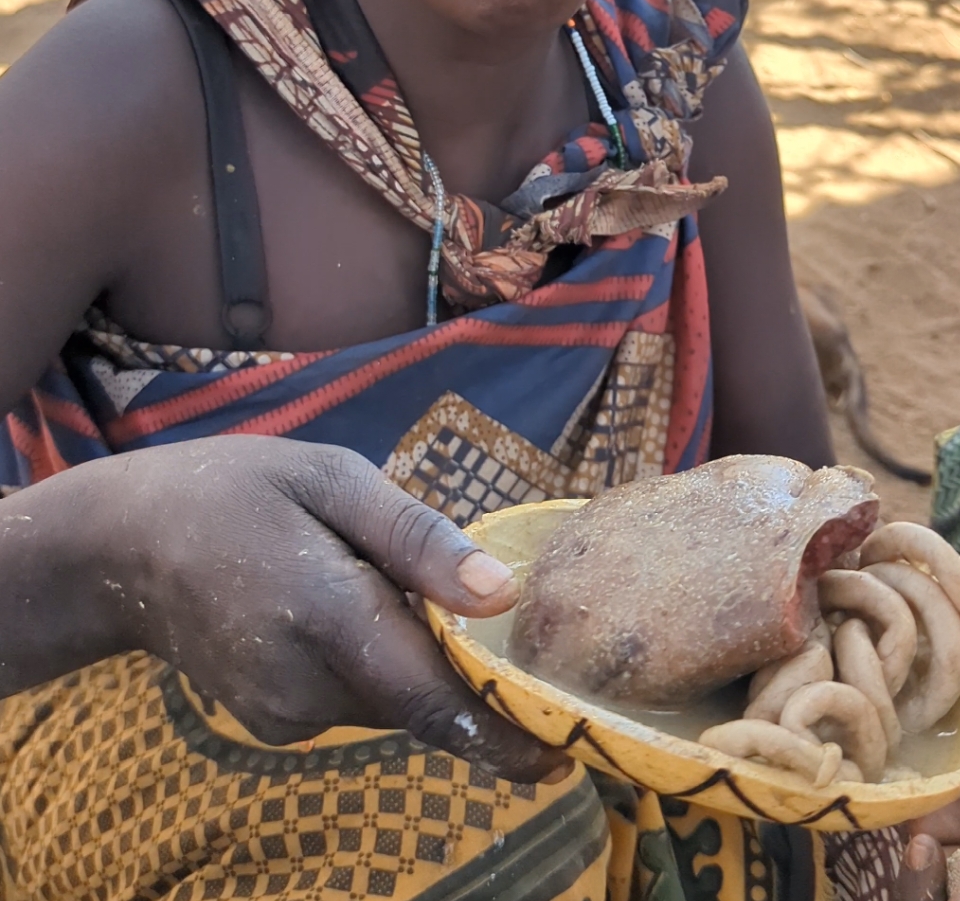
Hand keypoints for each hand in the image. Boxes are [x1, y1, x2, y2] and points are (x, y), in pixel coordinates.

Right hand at [109, 436, 565, 781]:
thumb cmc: (236, 489)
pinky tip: (338, 607)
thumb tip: (502, 594)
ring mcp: (284, 716)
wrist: (123, 544)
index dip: (505, 731)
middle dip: (458, 659)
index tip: (566, 751)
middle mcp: (307, 685)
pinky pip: (356, 701)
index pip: (435, 698)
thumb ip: (417, 539)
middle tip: (466, 594)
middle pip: (423, 695)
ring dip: (410, 655)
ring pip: (393, 699)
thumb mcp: (331, 478)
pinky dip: (372, 664)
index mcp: (328, 613)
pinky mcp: (274, 726)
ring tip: (372, 578)